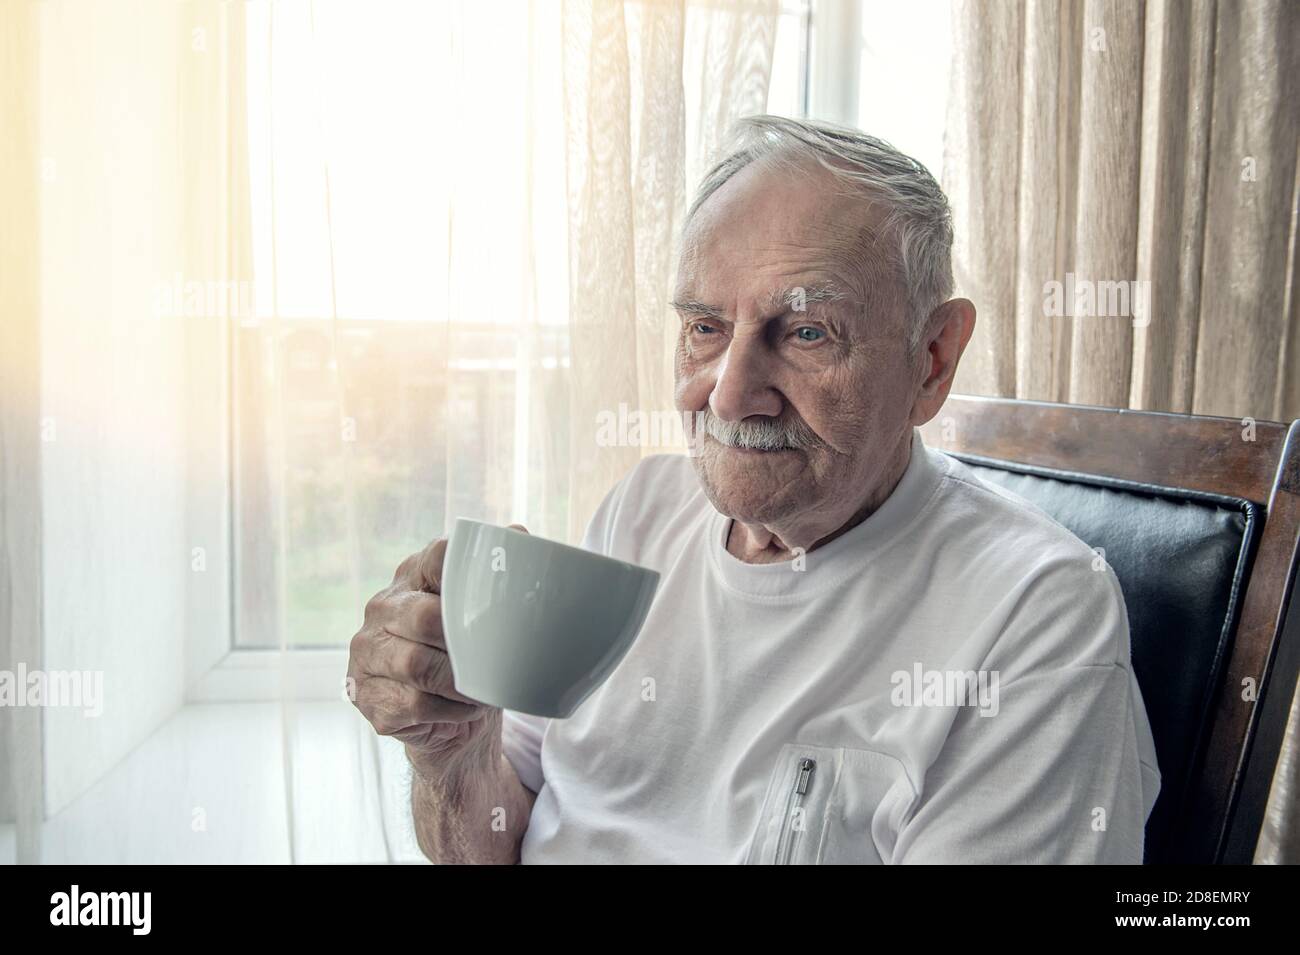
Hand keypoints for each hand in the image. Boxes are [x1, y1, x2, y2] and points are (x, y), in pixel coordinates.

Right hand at [347, 528, 526, 780]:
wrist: (451, 718)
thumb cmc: (470, 657)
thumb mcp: (482, 616)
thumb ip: (498, 578)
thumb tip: (520, 534)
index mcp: (413, 578)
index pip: (435, 558)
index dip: (464, 569)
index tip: (495, 588)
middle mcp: (382, 610)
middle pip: (424, 616)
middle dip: (464, 641)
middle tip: (492, 658)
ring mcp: (368, 654)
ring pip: (416, 664)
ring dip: (459, 682)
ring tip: (482, 690)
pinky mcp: (368, 697)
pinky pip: (413, 703)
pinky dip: (449, 710)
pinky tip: (462, 710)